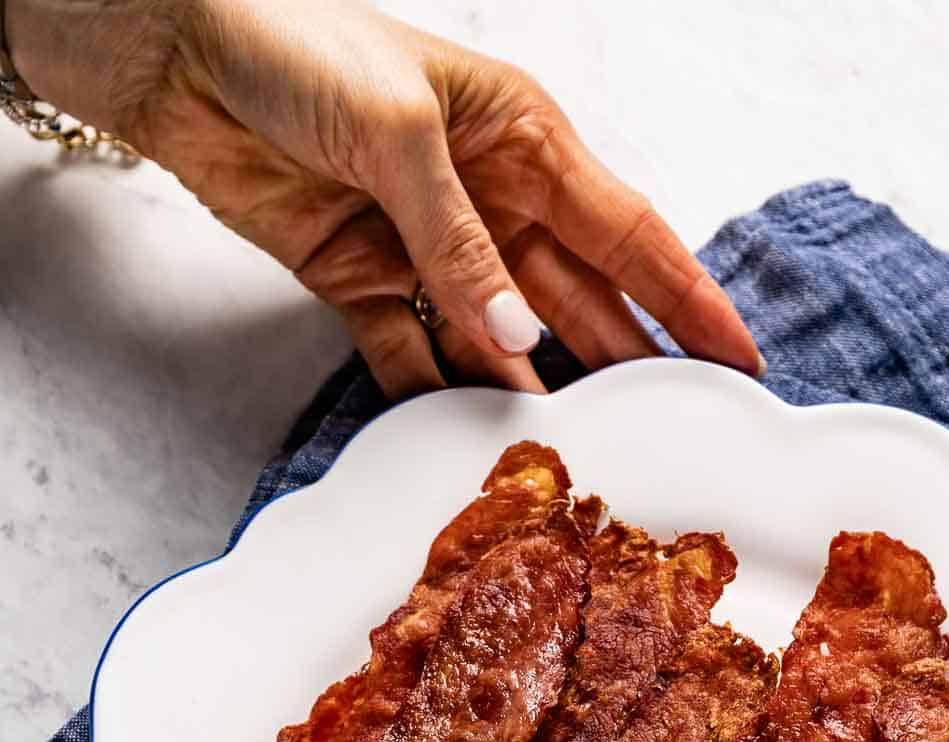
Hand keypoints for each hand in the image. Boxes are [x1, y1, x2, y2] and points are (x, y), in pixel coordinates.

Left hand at [8, 0, 761, 396]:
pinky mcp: (363, 282)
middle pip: (579, 299)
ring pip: (503, 338)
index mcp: (525, 141)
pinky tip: (467, 437)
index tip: (738, 359)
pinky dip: (434, 393)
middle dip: (626, 362)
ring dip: (533, 392)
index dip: (688, 299)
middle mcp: (489, 200)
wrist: (174, 51)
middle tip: (671, 434)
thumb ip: (460, 247)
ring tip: (575, 454)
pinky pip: (414, 353)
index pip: (630, 233)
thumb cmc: (299, 45)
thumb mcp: (400, 135)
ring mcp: (428, 249)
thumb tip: (521, 343)